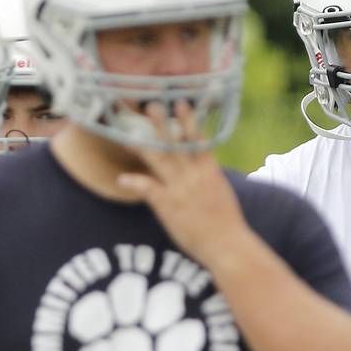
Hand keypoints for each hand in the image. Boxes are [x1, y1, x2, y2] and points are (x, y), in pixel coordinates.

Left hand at [114, 101, 251, 269]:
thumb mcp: (222, 195)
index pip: (199, 141)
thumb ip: (210, 180)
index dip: (190, 121)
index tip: (182, 104)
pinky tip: (121, 178)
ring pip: (161, 160)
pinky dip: (134, 182)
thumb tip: (205, 172)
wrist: (228, 246)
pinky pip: (148, 189)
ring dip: (145, 143)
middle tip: (153, 105)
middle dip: (164, 124)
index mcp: (211, 172)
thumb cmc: (228, 226)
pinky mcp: (170, 205)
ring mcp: (181, 189)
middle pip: (178, 144)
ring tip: (129, 130)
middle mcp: (196, 176)